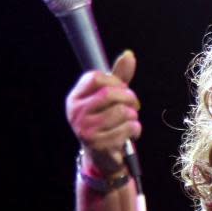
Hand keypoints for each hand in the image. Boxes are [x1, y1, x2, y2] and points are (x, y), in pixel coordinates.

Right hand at [66, 50, 140, 175]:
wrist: (103, 156)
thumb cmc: (108, 122)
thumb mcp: (111, 99)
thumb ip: (119, 77)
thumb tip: (129, 55)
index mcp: (75, 98)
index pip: (96, 78)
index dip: (116, 81)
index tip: (123, 89)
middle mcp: (76, 112)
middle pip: (110, 94)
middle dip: (130, 98)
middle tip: (134, 106)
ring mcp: (85, 129)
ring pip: (122, 112)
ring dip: (133, 116)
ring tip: (129, 122)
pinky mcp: (98, 144)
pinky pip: (128, 128)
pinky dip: (136, 130)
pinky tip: (130, 135)